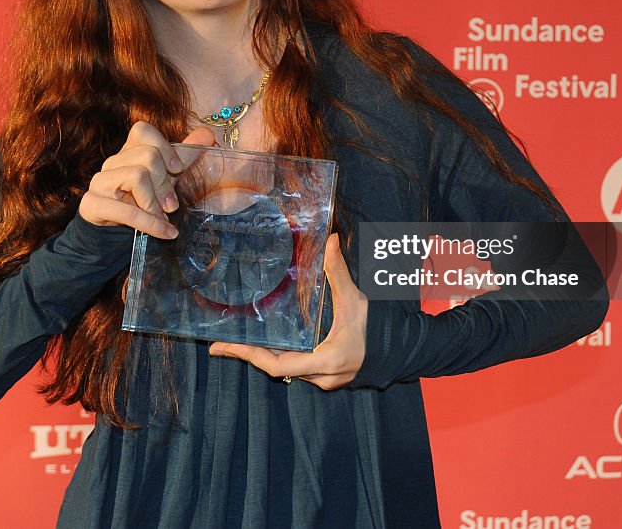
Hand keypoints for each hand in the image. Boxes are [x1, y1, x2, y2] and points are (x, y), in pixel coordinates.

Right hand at [79, 121, 215, 237]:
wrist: (112, 237)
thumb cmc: (143, 204)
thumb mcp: (166, 181)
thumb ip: (184, 157)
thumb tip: (207, 134)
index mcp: (128, 152)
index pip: (142, 131)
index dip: (165, 147)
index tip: (178, 169)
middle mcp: (112, 163)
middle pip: (147, 156)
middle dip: (165, 183)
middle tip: (173, 205)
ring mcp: (99, 182)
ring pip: (137, 176)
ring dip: (156, 203)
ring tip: (165, 217)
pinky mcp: (92, 204)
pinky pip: (127, 211)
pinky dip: (152, 224)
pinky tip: (168, 233)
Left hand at [209, 234, 367, 389]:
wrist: (401, 350)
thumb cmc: (378, 327)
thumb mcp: (355, 300)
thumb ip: (339, 272)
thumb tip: (331, 240)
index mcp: (325, 361)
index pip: (278, 365)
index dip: (251, 356)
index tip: (228, 348)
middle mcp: (321, 377)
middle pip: (276, 368)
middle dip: (248, 356)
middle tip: (219, 346)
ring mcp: (323, 380)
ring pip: (285, 369)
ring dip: (262, 357)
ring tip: (235, 344)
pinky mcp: (326, 377)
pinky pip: (296, 368)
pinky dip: (278, 356)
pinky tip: (265, 346)